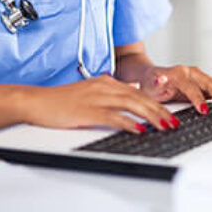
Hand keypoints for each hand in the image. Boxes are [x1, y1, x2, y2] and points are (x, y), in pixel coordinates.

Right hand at [21, 75, 179, 132]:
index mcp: (104, 82)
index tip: (169, 113)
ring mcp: (95, 98)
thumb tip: (126, 100)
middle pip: (138, 97)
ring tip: (164, 125)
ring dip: (150, 115)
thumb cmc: (59, 101)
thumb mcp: (87, 93)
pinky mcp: (86, 111)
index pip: (137, 92)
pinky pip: (112, 116)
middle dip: (159, 109)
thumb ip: (107, 95)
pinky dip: (127, 122)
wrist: (36, 101)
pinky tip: (138, 129)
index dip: (156, 102)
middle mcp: (102, 86)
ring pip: (130, 104)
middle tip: (174, 121)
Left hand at [138, 65, 211, 114]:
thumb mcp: (149, 86)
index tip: (204, 110)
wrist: (150, 76)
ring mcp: (199, 76)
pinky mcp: (205, 82)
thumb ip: (156, 83)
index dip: (197, 98)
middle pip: (209, 82)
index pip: (191, 86)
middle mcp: (191, 72)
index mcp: (177, 73)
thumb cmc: (150, 83)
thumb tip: (160, 79)